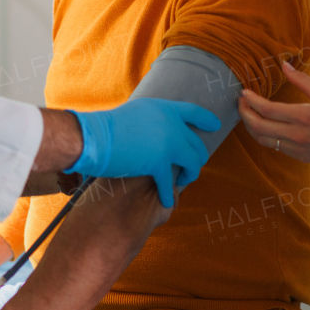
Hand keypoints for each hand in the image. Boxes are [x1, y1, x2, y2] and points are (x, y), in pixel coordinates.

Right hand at [70, 98, 220, 206]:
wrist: (94, 137)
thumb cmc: (107, 128)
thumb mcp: (136, 114)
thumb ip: (153, 121)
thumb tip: (161, 134)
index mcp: (164, 109)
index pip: (193, 111)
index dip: (206, 119)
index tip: (215, 126)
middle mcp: (171, 123)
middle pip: (196, 143)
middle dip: (197, 157)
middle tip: (191, 167)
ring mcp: (167, 143)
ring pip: (192, 162)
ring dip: (190, 174)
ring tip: (183, 181)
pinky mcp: (158, 162)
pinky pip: (170, 182)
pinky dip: (169, 193)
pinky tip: (168, 200)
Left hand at [237, 62, 309, 167]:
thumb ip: (302, 81)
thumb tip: (284, 66)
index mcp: (303, 116)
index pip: (266, 109)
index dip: (251, 100)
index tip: (244, 92)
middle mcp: (297, 135)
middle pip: (258, 127)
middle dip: (244, 114)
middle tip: (240, 102)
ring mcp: (297, 148)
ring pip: (263, 139)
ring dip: (251, 126)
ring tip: (248, 113)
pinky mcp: (299, 156)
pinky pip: (274, 146)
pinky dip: (265, 135)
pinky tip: (265, 125)